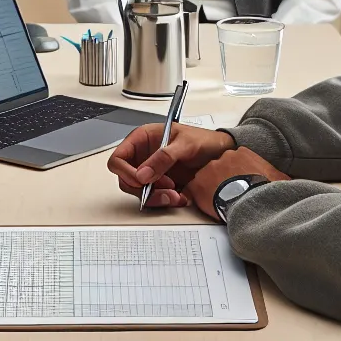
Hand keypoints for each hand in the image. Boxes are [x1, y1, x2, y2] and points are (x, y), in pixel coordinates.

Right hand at [108, 123, 234, 208]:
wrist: (221, 153)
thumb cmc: (204, 140)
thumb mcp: (185, 143)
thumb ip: (163, 157)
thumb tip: (143, 173)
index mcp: (143, 140)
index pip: (119, 158)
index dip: (125, 171)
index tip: (140, 179)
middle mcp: (144, 157)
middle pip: (127, 180)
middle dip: (144, 189)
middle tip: (164, 188)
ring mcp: (152, 172)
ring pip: (141, 192)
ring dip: (156, 198)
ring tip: (175, 195)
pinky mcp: (162, 185)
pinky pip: (155, 198)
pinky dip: (166, 201)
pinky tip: (180, 197)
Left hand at [183, 148, 289, 220]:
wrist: (252, 199)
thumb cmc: (265, 189)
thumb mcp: (278, 178)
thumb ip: (278, 176)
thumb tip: (287, 181)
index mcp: (242, 153)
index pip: (234, 161)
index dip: (235, 173)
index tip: (238, 182)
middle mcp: (223, 158)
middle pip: (218, 168)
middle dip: (221, 180)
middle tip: (228, 193)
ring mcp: (208, 169)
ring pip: (205, 178)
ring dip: (209, 188)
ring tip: (218, 201)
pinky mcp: (198, 184)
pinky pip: (192, 190)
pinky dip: (197, 197)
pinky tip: (205, 206)